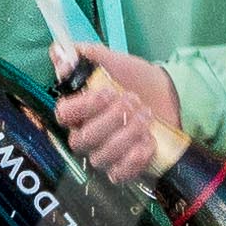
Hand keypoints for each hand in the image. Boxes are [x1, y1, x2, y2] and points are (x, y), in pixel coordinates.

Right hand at [50, 46, 172, 184]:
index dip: (83, 107)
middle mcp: (86, 135)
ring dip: (127, 134)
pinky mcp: (124, 168)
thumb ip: (84, 55)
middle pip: (83, 139)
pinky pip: (119, 174)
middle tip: (134, 101)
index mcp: (78, 110)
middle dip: (112, 119)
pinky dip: (135, 159)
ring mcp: (104, 155)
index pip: (63, 115)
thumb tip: (58, 52)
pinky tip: (149, 141)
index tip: (107, 92)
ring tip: (146, 116)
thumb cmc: (133, 78)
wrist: (167, 94)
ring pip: (102, 156)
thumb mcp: (111, 60)